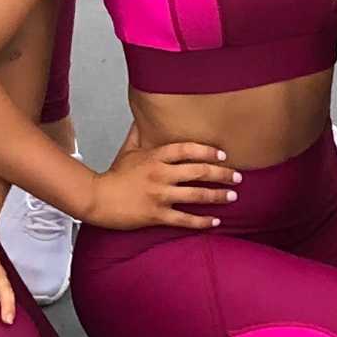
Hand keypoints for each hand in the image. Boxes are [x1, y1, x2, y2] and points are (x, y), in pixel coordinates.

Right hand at [82, 137, 240, 231]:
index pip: (188, 149)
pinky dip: (202, 221)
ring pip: (196, 195)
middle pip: (199, 171)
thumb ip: (139, 132)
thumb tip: (143, 115)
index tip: (224, 155)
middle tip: (238, 177)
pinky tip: (215, 221)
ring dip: (218, 196)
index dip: (208, 151)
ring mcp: (160, 195)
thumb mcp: (127, 149)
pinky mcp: (157, 215)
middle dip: (222, 174)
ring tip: (233, 196)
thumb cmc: (114, 175)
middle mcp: (161, 174)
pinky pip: (185, 219)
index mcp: (156, 157)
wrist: (97, 198)